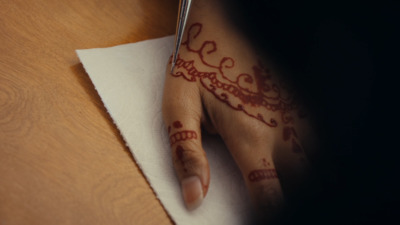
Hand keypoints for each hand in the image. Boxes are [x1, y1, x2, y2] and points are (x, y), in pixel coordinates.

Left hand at [162, 0, 315, 219]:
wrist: (221, 26)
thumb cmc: (198, 65)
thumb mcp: (180, 107)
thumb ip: (187, 154)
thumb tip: (194, 196)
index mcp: (248, 136)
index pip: (268, 193)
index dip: (268, 214)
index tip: (261, 221)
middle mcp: (280, 130)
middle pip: (301, 183)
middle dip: (292, 200)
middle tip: (276, 202)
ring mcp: (295, 116)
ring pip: (316, 162)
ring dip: (305, 179)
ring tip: (290, 183)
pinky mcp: (300, 104)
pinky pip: (318, 139)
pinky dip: (313, 156)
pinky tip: (301, 159)